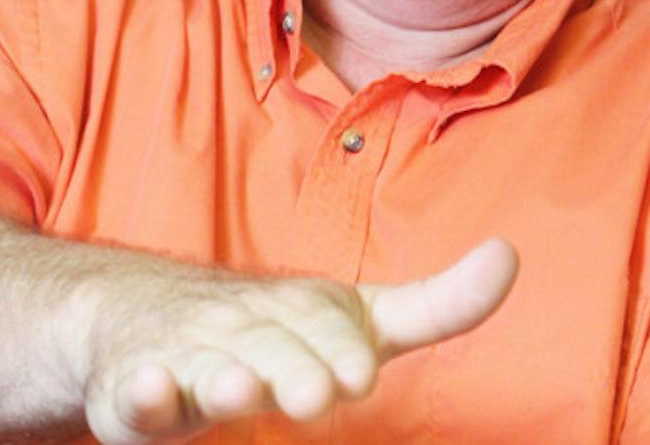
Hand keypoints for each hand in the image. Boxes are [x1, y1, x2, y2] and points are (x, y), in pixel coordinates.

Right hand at [82, 238, 518, 443]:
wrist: (146, 315)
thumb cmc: (277, 328)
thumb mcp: (360, 315)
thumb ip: (436, 303)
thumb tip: (511, 255)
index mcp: (304, 312)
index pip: (329, 329)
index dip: (343, 349)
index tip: (361, 371)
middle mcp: (248, 330)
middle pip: (272, 352)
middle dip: (294, 370)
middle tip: (318, 393)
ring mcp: (192, 359)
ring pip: (208, 370)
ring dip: (223, 377)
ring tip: (241, 388)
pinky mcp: (140, 391)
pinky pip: (139, 394)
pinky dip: (143, 391)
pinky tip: (150, 389)